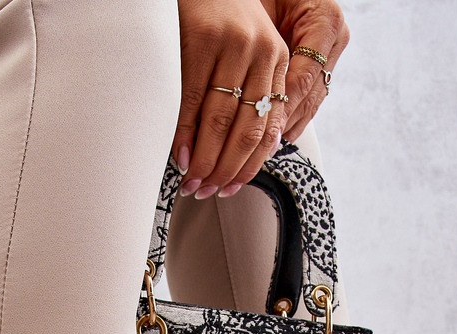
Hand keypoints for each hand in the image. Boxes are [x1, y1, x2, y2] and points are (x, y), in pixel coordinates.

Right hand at [172, 0, 290, 198]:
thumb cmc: (219, 20)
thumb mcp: (247, 53)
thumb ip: (255, 93)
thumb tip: (253, 151)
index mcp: (277, 60)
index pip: (268, 128)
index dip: (249, 166)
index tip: (230, 189)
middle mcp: (261, 52)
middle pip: (246, 130)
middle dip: (225, 170)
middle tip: (207, 191)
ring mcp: (233, 45)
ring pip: (221, 120)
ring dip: (204, 159)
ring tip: (192, 181)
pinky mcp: (203, 38)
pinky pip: (193, 99)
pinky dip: (185, 133)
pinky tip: (180, 155)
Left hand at [261, 0, 349, 141]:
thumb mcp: (264, 11)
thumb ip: (265, 47)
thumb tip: (257, 95)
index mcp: (327, 21)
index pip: (303, 78)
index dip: (282, 107)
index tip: (259, 129)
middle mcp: (334, 41)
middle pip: (309, 96)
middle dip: (283, 124)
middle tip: (256, 148)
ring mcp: (331, 56)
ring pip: (311, 104)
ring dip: (287, 129)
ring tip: (261, 151)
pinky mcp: (322, 68)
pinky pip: (307, 101)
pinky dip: (289, 121)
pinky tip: (272, 139)